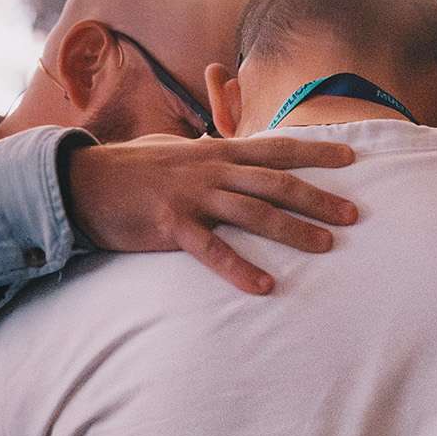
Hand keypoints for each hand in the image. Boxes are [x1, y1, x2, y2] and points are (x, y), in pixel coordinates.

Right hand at [66, 133, 358, 294]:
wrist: (82, 181)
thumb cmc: (132, 168)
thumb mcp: (177, 150)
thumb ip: (210, 151)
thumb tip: (235, 150)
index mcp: (217, 151)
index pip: (277, 148)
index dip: (316, 152)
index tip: (352, 158)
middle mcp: (211, 169)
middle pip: (277, 182)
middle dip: (318, 198)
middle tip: (354, 215)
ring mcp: (192, 196)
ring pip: (254, 212)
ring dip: (293, 230)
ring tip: (326, 247)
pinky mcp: (171, 225)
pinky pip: (212, 250)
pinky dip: (240, 269)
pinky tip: (265, 287)